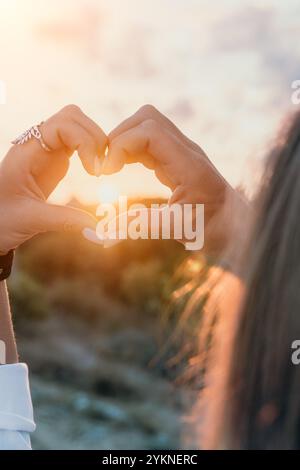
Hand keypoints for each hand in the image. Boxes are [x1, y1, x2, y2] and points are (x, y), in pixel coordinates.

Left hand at [0, 105, 106, 253]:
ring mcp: (46, 150)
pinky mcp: (54, 160)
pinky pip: (76, 141)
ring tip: (99, 170)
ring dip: (94, 142)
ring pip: (76, 125)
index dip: (85, 141)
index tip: (94, 171)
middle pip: (73, 117)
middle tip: (101, 169)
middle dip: (94, 138)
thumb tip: (96, 226)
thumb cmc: (1, 219)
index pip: (63, 124)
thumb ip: (63, 220)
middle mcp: (37, 145)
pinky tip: (94, 171)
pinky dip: (91, 150)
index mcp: (27, 152)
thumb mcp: (30, 220)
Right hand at [103, 105, 242, 252]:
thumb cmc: (212, 229)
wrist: (235, 224)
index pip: (149, 131)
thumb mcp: (178, 229)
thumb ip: (143, 225)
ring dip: (124, 140)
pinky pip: (149, 142)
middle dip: (120, 136)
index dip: (121, 145)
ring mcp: (182, 152)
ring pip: (147, 125)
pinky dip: (131, 149)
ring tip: (111, 166)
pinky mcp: (176, 159)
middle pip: (147, 118)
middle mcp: (186, 151)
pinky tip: (121, 168)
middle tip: (106, 165)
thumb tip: (107, 229)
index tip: (107, 171)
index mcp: (189, 164)